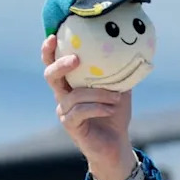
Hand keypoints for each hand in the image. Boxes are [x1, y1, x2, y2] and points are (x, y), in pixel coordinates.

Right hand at [41, 34, 135, 179]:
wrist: (117, 143)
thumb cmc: (115, 114)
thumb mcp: (119, 89)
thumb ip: (118, 72)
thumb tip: (129, 51)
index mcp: (71, 84)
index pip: (53, 64)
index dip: (49, 51)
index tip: (54, 36)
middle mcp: (63, 96)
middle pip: (50, 76)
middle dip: (61, 65)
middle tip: (76, 59)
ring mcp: (64, 111)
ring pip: (74, 96)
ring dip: (97, 93)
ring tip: (116, 97)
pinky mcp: (70, 125)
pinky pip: (79, 112)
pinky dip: (97, 108)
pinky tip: (111, 109)